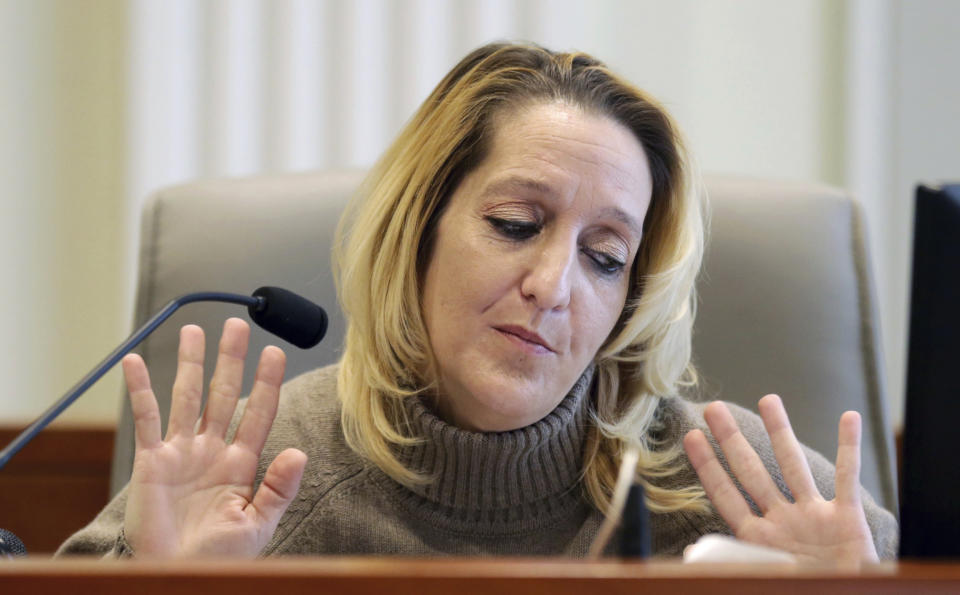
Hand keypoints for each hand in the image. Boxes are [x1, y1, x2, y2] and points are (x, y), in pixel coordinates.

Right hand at [121, 318, 306, 556]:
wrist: (178, 579)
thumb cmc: (219, 559)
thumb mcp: (257, 525)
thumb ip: (278, 489)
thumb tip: (300, 452)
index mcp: (242, 464)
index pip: (258, 413)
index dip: (267, 382)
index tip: (275, 352)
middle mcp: (212, 450)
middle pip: (223, 394)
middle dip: (231, 359)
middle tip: (237, 324)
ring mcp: (181, 452)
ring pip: (186, 396)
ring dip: (190, 363)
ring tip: (193, 329)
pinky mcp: (151, 461)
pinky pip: (145, 418)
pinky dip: (139, 389)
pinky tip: (134, 362)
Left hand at [683, 395, 877, 564]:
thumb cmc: (803, 590)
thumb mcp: (763, 580)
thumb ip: (733, 563)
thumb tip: (691, 556)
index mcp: (757, 540)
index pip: (726, 495)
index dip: (708, 466)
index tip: (691, 436)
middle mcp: (782, 521)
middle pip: (752, 472)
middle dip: (731, 439)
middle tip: (714, 408)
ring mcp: (814, 517)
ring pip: (793, 465)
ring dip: (781, 431)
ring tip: (768, 399)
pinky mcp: (847, 520)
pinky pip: (848, 478)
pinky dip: (849, 448)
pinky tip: (847, 419)